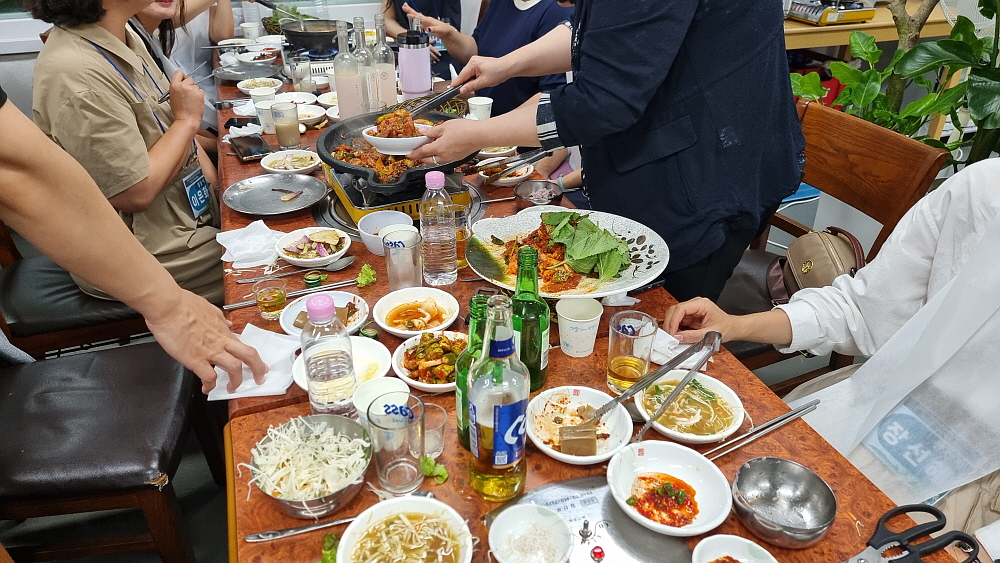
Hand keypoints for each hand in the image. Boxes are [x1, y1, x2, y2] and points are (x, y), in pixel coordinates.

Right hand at [144, 288, 267, 392]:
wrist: (167, 305)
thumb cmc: (183, 304)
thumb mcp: (208, 308)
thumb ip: (219, 318)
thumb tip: (227, 323)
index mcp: (223, 330)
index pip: (243, 345)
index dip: (252, 357)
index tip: (255, 364)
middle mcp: (221, 341)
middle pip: (249, 355)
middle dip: (258, 369)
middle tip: (260, 378)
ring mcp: (210, 351)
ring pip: (234, 368)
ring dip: (236, 381)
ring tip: (232, 388)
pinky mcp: (195, 359)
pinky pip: (208, 377)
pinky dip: (210, 385)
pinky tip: (207, 388)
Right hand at [168, 70, 204, 126]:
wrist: (187, 119)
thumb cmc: (179, 111)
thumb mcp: (173, 96)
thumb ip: (177, 88)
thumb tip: (181, 84)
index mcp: (174, 85)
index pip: (178, 72)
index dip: (182, 76)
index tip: (183, 80)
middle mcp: (183, 85)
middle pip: (189, 78)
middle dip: (189, 84)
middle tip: (188, 93)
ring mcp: (193, 89)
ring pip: (196, 85)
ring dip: (195, 90)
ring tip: (192, 100)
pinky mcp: (200, 93)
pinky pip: (201, 90)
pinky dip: (200, 95)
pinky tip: (196, 101)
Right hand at [402, 4, 448, 60]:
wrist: (446, 32)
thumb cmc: (444, 30)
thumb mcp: (440, 30)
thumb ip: (434, 29)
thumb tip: (428, 29)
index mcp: (429, 21)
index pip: (420, 18)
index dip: (414, 16)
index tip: (409, 14)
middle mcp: (426, 20)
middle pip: (417, 14)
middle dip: (410, 11)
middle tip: (404, 6)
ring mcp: (425, 22)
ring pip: (416, 16)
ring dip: (410, 12)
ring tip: (404, 8)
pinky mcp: (424, 25)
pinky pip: (417, 20)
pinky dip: (413, 17)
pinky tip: (409, 15)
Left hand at [408, 118, 487, 162]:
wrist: (480, 136)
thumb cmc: (464, 129)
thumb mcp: (445, 126)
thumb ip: (432, 131)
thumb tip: (422, 131)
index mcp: (438, 148)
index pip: (422, 152)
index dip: (414, 154)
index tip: (408, 155)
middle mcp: (443, 156)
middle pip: (428, 160)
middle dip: (420, 158)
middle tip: (415, 155)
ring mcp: (451, 158)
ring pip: (436, 161)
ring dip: (430, 158)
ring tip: (427, 153)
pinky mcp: (457, 158)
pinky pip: (444, 160)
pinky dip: (439, 157)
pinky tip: (440, 151)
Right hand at [455, 56, 510, 94]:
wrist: (507, 67)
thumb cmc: (498, 72)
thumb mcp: (483, 82)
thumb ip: (471, 86)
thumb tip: (462, 90)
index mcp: (472, 64)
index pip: (461, 76)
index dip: (456, 84)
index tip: (451, 89)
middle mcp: (472, 61)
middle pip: (464, 75)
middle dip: (464, 83)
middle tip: (462, 92)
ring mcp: (475, 61)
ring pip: (468, 74)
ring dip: (469, 81)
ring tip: (474, 87)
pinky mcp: (479, 63)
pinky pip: (472, 72)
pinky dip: (473, 78)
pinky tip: (477, 82)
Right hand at [662, 297, 737, 343]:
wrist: (732, 328)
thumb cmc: (726, 328)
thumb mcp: (710, 334)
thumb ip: (693, 336)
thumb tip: (678, 337)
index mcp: (701, 304)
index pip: (681, 309)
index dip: (673, 320)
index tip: (671, 332)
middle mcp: (695, 304)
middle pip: (674, 310)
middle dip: (670, 323)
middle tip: (670, 336)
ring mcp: (692, 310)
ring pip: (674, 315)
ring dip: (672, 326)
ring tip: (675, 336)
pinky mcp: (690, 316)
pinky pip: (678, 321)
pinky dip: (675, 328)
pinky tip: (678, 335)